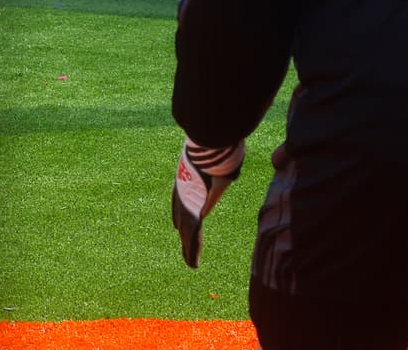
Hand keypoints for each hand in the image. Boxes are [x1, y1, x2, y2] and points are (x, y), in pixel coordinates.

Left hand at [171, 137, 244, 267]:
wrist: (208, 147)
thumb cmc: (215, 145)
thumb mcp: (216, 153)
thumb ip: (220, 155)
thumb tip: (230, 143)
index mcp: (188, 178)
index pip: (181, 200)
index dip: (180, 214)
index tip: (177, 225)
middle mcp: (183, 192)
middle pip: (183, 217)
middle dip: (185, 233)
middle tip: (184, 248)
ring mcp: (186, 202)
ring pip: (188, 231)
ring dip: (190, 248)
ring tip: (191, 264)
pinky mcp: (193, 212)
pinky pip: (193, 235)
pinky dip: (193, 249)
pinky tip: (193, 263)